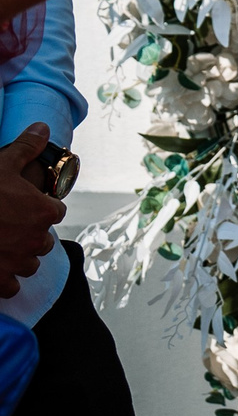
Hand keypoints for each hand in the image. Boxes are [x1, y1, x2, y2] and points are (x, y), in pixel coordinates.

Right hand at [0, 126, 64, 299]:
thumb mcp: (2, 165)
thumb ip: (26, 148)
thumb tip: (42, 128)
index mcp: (44, 213)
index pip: (55, 212)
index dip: (41, 208)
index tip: (25, 207)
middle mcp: (37, 240)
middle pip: (43, 240)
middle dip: (30, 234)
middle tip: (8, 227)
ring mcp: (18, 263)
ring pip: (29, 264)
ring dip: (19, 258)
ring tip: (1, 246)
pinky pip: (10, 287)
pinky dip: (4, 281)